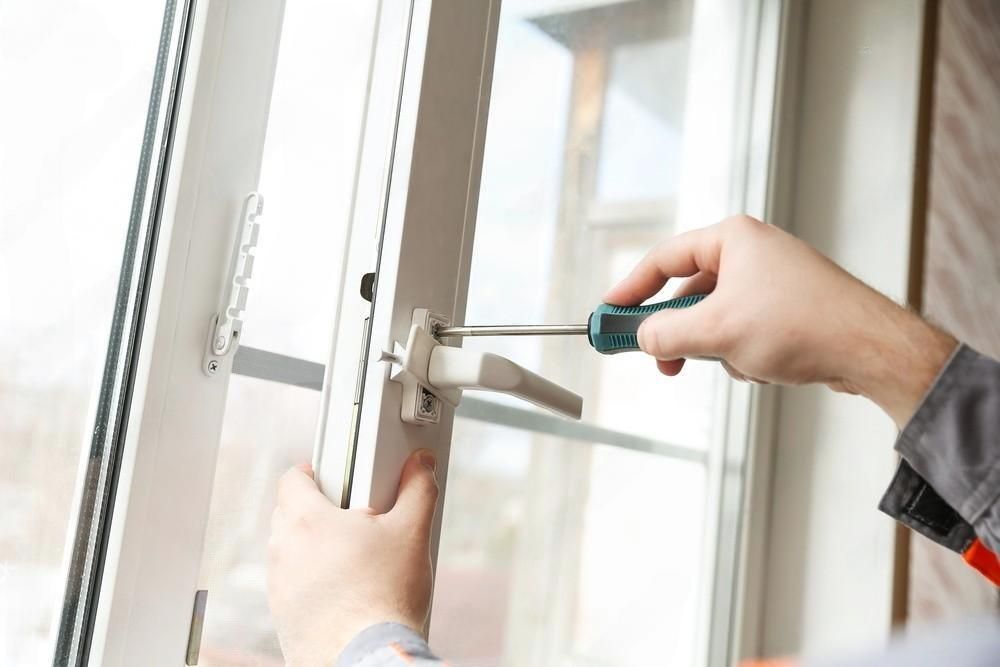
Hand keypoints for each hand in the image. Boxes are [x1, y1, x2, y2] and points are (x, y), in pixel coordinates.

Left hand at [267, 449, 438, 665]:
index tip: (332, 478)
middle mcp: (283, 550)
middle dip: (314, 509)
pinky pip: (290, 585)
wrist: (366, 658)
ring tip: (351, 557)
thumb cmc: (385, 596)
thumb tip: (421, 465)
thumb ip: (418, 489)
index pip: (291, 480)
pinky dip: (309, 580)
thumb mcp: (412, 533)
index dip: (311, 473)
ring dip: (310, 547)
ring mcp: (279, 586)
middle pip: (287, 513)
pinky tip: (343, 591)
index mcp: (307, 521)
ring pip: (288, 550)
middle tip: (351, 517)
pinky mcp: (282, 616)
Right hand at [605, 215, 955, 426]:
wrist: (870, 350)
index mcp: (733, 238)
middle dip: (679, 332)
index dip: (631, 287)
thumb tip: (642, 338)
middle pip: (689, 293)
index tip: (610, 311)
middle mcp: (752, 253)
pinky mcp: (789, 310)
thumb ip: (665, 333)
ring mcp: (772, 282)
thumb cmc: (800, 324)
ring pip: (717, 319)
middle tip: (660, 360)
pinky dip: (744, 354)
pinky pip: (744, 332)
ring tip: (741, 361)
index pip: (664, 258)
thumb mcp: (715, 331)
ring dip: (719, 348)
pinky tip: (765, 366)